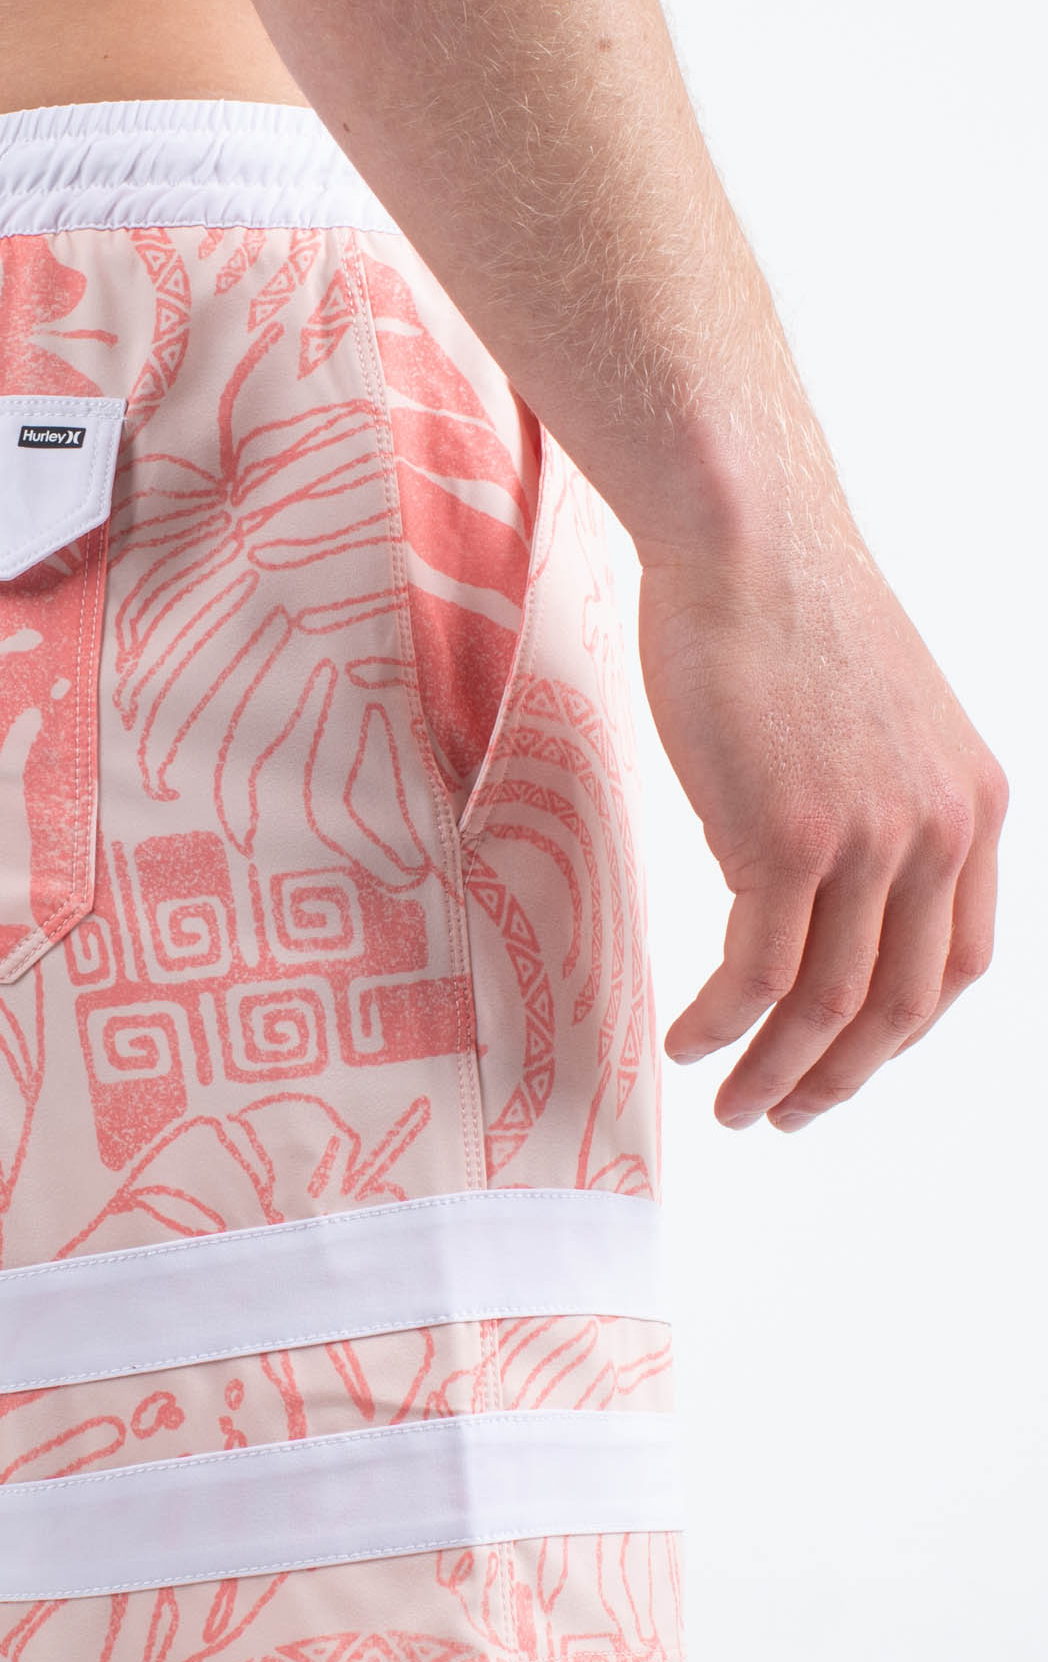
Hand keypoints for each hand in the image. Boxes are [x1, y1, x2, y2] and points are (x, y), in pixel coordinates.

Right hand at [636, 516, 1006, 1130]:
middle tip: (781, 1118)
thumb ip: (870, 810)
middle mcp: (940, 833)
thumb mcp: (870, 725)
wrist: (747, 543)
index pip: (957, 964)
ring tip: (729, 1106)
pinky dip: (722, 1025)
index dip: (898, 1037)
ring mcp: (868, 839)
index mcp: (973, 807)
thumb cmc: (786, 619)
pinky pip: (757, 972)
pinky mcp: (786, 838)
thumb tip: (808, 883)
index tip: (840, 1066)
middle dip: (836, 1081)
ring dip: (774, 1074)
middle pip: (899, 1008)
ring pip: (826, 1005)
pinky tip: (687, 1041)